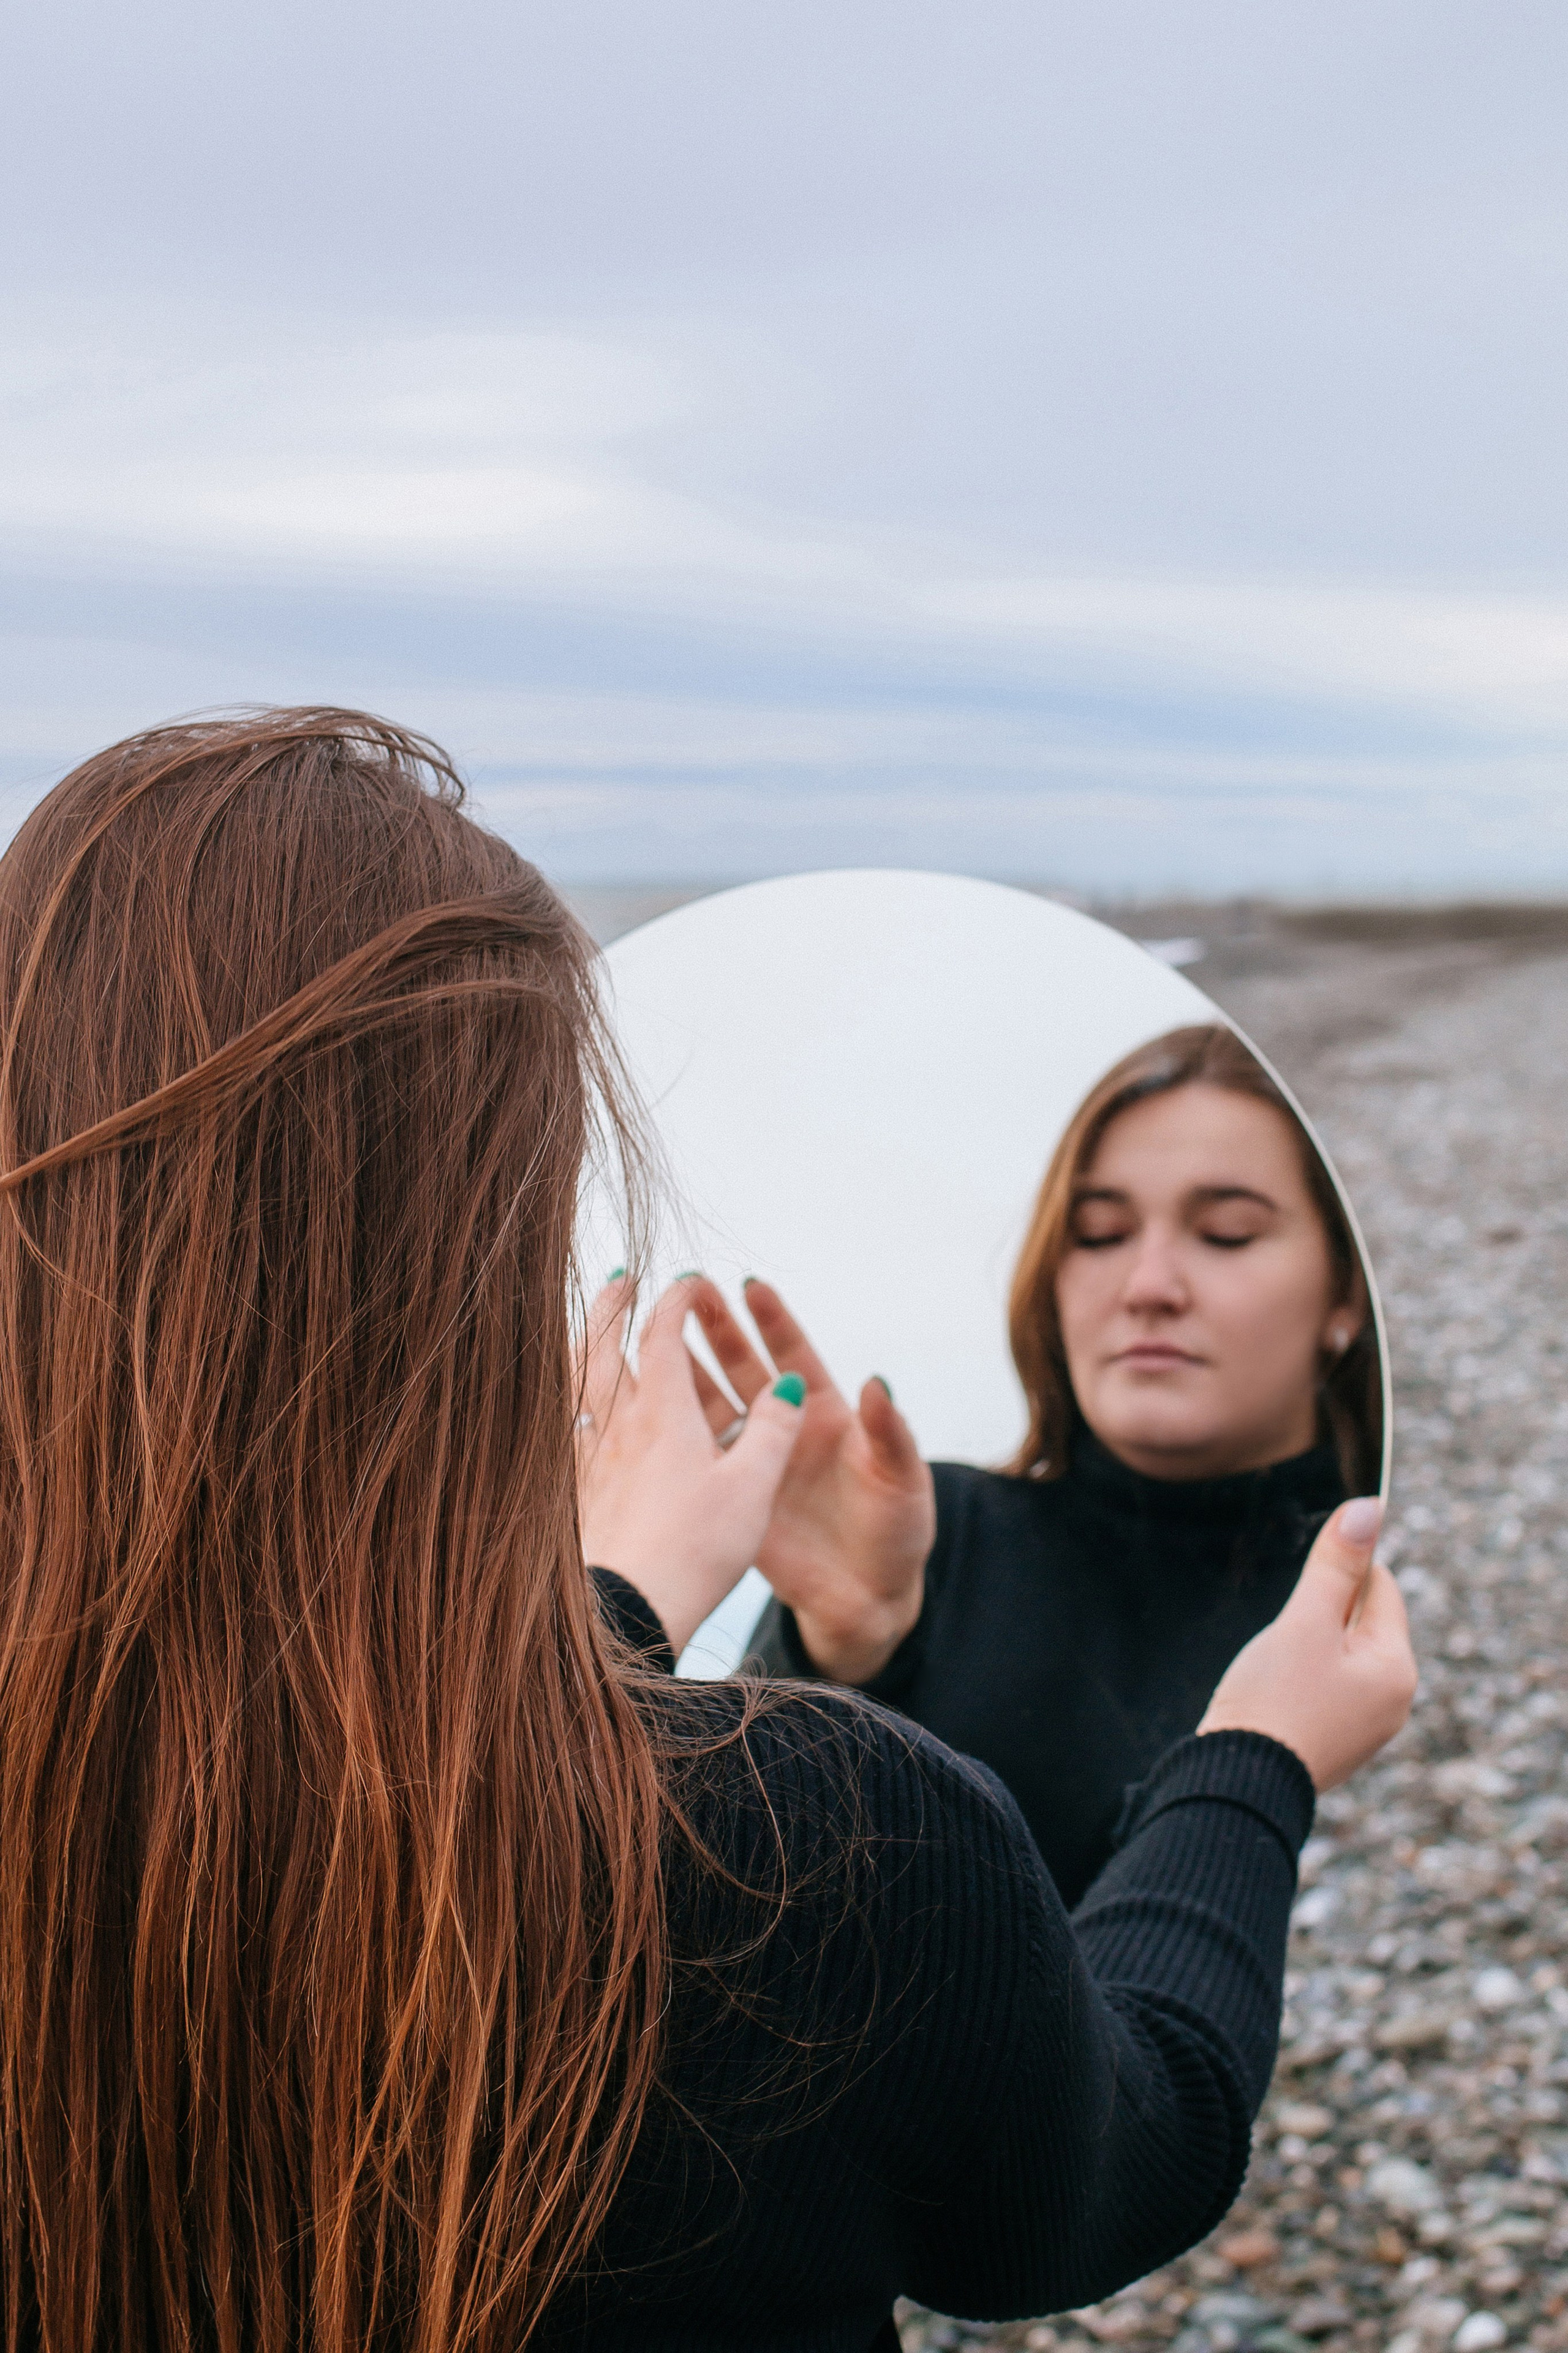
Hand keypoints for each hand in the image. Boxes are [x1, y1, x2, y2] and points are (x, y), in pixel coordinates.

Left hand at [577, 1275, 806, 1655]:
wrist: (628, 1611)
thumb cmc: (696, 1550)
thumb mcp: (753, 1488)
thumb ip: (772, 1432)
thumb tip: (786, 1386)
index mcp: (664, 1414)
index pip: (664, 1334)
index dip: (678, 1300)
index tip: (690, 1282)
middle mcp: (618, 1426)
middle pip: (603, 1345)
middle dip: (612, 1304)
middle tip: (621, 1277)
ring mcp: (588, 1459)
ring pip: (573, 1383)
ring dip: (580, 1344)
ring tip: (585, 1328)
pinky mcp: (572, 1494)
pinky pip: (560, 1431)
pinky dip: (562, 1402)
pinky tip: (566, 1412)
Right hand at [686, 1277, 934, 1685]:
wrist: (869, 1599)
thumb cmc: (898, 1534)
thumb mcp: (902, 1479)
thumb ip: (889, 1432)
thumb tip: (879, 1381)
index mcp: (827, 1414)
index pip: (795, 1354)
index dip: (772, 1320)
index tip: (749, 1284)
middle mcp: (785, 1428)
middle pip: (745, 1366)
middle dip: (718, 1327)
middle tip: (687, 1286)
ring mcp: (755, 1461)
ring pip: (713, 1404)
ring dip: (686, 1369)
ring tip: (652, 1333)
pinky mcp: (733, 1497)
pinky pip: (697, 1456)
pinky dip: (671, 1429)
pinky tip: (641, 1404)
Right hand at [1198, 1498, 1416, 1790]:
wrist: (1239, 1784)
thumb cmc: (1272, 1700)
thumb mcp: (1304, 1622)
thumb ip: (1335, 1565)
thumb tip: (1368, 1508)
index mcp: (1396, 1666)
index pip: (1381, 1586)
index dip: (1338, 1574)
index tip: (1302, 1588)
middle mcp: (1394, 1700)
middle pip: (1362, 1622)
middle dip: (1319, 1615)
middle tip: (1283, 1641)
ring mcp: (1368, 1727)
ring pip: (1341, 1656)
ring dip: (1308, 1647)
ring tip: (1275, 1671)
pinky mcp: (1338, 1744)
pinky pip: (1328, 1690)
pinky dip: (1301, 1680)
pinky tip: (1275, 1694)